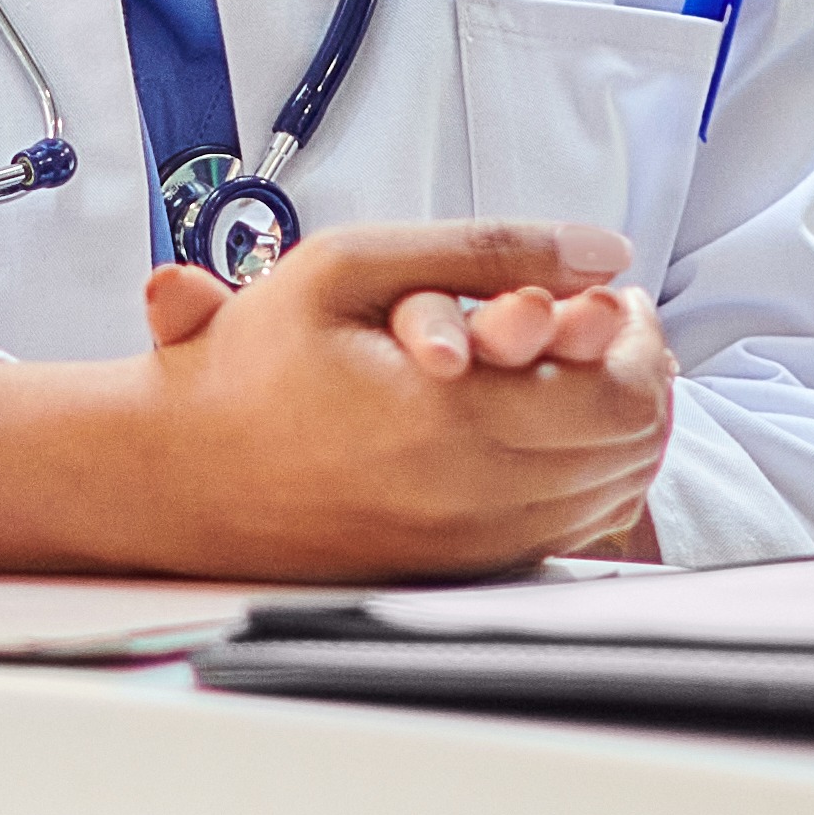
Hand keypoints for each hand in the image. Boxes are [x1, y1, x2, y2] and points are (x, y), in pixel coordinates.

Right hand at [0, 220, 670, 582]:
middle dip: (640, 372)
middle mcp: (474, 499)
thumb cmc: (250, 365)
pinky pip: (570, 528)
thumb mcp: (353, 264)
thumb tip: (607, 250)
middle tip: (605, 324)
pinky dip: (586, 474)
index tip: (612, 297)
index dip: (640, 338)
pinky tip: (551, 426)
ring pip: (611, 492)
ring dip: (618, 425)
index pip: (625, 394)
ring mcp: (471, 545)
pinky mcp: (459, 568)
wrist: (173, 476)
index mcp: (454, 421)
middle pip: (633, 445)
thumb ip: (488, 245)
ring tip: (577, 366)